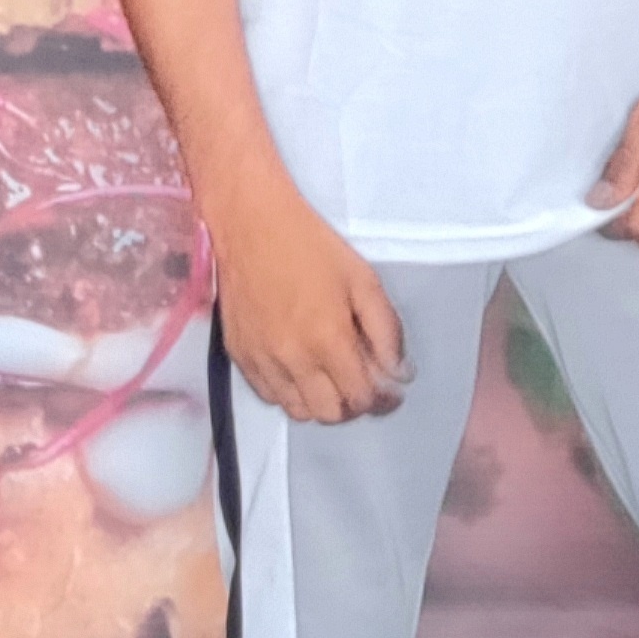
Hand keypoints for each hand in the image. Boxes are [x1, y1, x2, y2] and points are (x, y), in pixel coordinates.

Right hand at [205, 177, 410, 424]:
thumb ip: (386, 330)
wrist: (250, 224)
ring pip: (299, 412)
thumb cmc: (311, 244)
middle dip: (352, 403)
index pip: (361, 398)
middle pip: (330, 413)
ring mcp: (262, 362)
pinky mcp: (239, 357)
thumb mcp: (362, 278)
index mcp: (328, 339)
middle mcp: (293, 360)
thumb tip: (399, 373)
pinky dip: (289, 392)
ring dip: (320, 402)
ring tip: (329, 375)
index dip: (382, 400)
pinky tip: (299, 367)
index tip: (389, 390)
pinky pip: (269, 396)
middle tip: (359, 380)